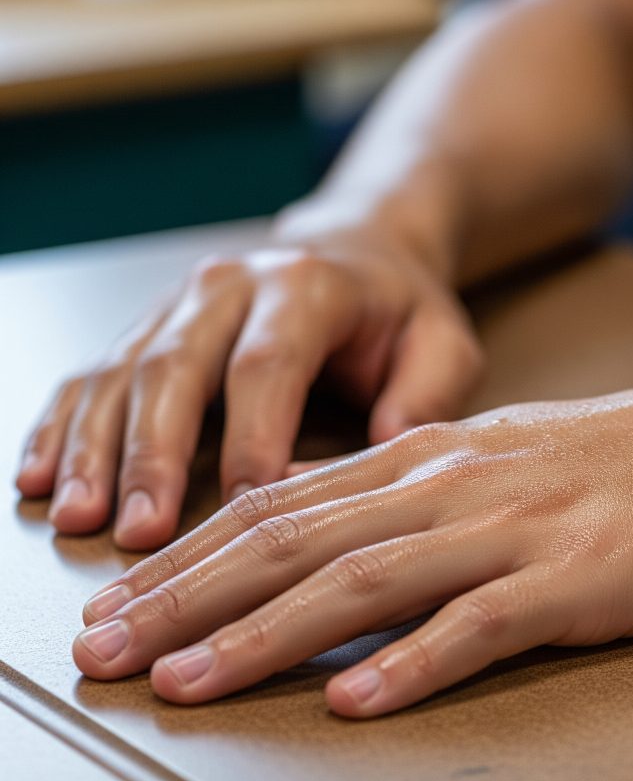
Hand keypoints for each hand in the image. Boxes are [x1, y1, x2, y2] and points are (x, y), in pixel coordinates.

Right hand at [16, 225, 482, 549]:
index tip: (242, 510)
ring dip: (95, 447)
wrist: (361, 249)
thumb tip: (382, 458)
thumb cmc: (403, 311)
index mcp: (306, 287)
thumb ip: (426, 396)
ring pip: (123, 371)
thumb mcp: (444, 342)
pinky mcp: (154, 325)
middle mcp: (231, 285)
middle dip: (152, 453)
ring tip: (76, 515)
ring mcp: (182, 302)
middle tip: (137, 531)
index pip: (268, 366)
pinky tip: (40, 477)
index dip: (250, 438)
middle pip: (177, 366)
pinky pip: (96, 372)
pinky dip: (64, 425)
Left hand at [71, 360, 632, 717]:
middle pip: (296, 541)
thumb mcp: (513, 454)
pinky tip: (356, 701)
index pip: (285, 503)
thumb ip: (429, 489)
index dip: (193, 555)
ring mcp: (515, 532)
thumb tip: (352, 529)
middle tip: (106, 649)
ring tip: (190, 684)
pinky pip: (479, 628)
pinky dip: (410, 665)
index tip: (124, 599)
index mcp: (437, 455)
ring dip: (265, 637)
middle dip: (188, 599)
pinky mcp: (576, 581)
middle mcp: (457, 484)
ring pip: (364, 583)